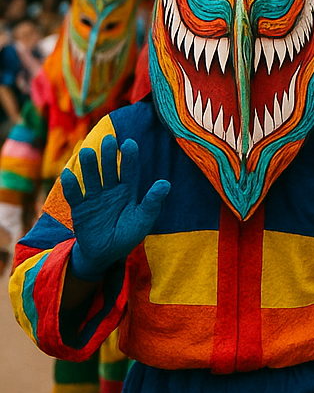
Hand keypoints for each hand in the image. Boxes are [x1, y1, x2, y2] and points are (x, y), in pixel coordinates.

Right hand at [63, 135, 169, 281]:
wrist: (106, 253)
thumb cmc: (128, 234)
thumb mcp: (144, 219)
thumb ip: (153, 202)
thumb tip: (166, 183)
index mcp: (128, 190)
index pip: (130, 170)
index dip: (130, 157)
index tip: (130, 143)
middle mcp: (111, 190)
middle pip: (109, 170)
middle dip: (109, 155)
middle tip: (109, 139)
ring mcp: (95, 198)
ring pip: (92, 178)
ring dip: (89, 166)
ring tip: (87, 152)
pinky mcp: (80, 209)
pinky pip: (75, 195)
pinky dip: (71, 186)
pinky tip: (68, 174)